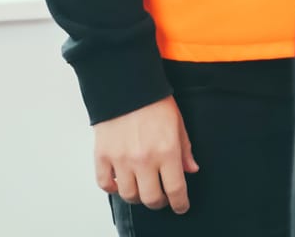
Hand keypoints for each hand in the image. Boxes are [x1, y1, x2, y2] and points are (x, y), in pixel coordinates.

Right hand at [93, 95, 198, 213]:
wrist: (127, 87)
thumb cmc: (155, 102)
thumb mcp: (179, 124)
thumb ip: (185, 150)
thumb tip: (191, 170)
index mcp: (167, 151)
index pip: (175, 188)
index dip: (180, 202)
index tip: (181, 206)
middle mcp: (144, 160)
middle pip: (151, 198)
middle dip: (159, 202)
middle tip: (163, 198)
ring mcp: (121, 160)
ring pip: (128, 195)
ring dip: (137, 197)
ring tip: (143, 190)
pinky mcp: (102, 157)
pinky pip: (105, 184)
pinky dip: (113, 188)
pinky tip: (120, 183)